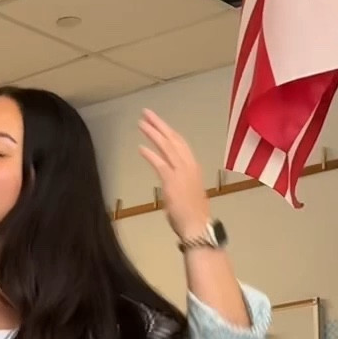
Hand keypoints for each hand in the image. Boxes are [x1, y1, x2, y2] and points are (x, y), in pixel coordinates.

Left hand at [138, 109, 211, 242]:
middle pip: (173, 139)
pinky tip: (140, 147)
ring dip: (153, 133)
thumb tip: (172, 179)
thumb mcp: (189, 191)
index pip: (180, 143)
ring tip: (141, 123)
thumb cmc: (194, 214)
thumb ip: (180, 181)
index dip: (169, 131)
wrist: (197, 225)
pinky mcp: (172, 181)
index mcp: (193, 167)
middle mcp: (188, 165)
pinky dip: (150, 154)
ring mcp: (181, 172)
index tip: (159, 122)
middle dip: (159, 124)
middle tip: (147, 113)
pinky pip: (159, 164)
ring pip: (166, 147)